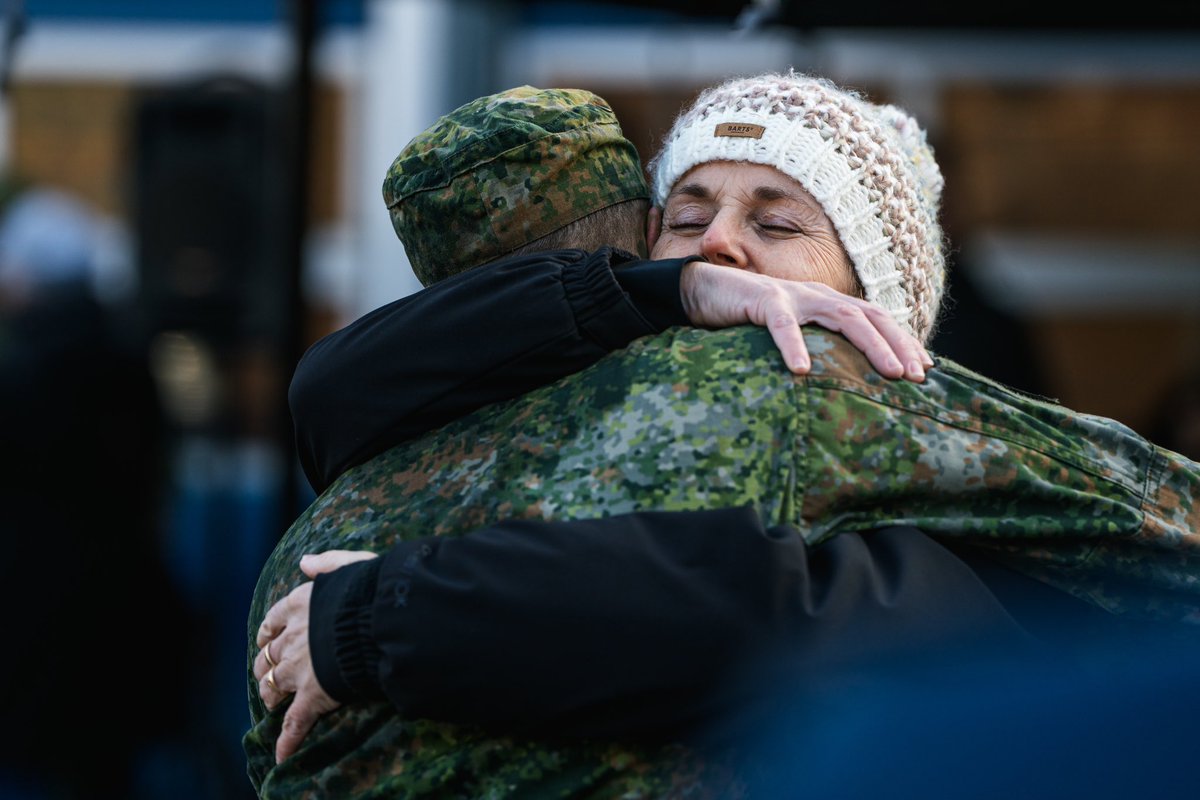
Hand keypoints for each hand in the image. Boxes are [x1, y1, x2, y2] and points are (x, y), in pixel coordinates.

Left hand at [255, 549, 378, 762]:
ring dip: (270, 695)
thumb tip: (304, 561)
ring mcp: (301, 669)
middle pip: (268, 657)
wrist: (380, 617)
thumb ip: (326, 563)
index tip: (267, 640)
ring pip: (274, 686)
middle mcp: (293, 638)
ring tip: (270, 704)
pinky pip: (296, 722)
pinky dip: (287, 740)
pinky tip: (281, 755)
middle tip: (268, 676)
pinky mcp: (314, 695)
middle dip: (266, 667)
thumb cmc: (372, 588)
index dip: (268, 634)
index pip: (273, 621)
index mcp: (300, 605)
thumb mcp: (350, 564)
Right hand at [680, 261, 933, 380]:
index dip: (904, 340)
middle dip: (899, 346)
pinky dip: (794, 346)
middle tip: (917, 376)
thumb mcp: (791, 332)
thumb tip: (841, 377)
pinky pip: (782, 325)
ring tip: (888, 374)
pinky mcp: (763, 300)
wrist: (705, 290)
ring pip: (843, 317)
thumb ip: (816, 345)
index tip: (927, 368)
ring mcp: (793, 296)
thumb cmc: (749, 318)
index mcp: (827, 302)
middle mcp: (818, 295)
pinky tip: (803, 371)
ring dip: (870, 346)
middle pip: (870, 317)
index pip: (877, 318)